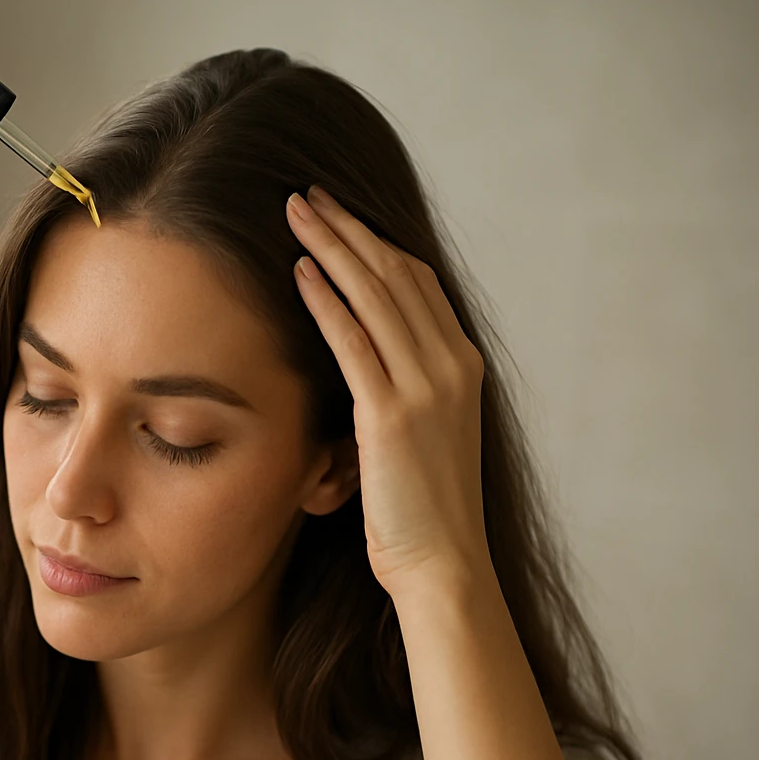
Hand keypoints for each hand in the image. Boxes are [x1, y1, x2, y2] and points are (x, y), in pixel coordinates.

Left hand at [286, 186, 491, 596]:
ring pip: (376, 295)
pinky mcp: (392, 416)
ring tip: (295, 211)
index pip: (418, 284)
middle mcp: (452, 366)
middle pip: (396, 274)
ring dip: (332, 247)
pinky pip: (354, 342)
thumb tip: (364, 369)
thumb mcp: (424, 437)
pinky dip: (326, 301)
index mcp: (463, 367)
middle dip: (350, 229)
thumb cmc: (424, 512)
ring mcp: (427, 388)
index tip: (339, 216)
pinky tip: (298, 271)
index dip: (376, 243)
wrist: (444, 565)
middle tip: (309, 194)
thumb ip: (403, 393)